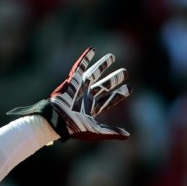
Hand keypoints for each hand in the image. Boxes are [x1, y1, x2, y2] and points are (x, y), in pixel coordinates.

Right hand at [7, 47, 130, 140]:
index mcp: (92, 108)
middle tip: (125, 72)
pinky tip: (92, 49)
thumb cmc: (74, 128)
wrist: (57, 120)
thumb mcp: (96, 131)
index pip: (109, 99)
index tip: (129, 88)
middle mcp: (87, 96)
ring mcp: (79, 88)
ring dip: (103, 65)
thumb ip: (112, 132)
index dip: (119, 94)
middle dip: (114, 78)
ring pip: (93, 74)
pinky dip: (85, 58)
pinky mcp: (71, 80)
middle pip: (104, 85)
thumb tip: (128, 135)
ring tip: (112, 56)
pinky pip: (79, 67)